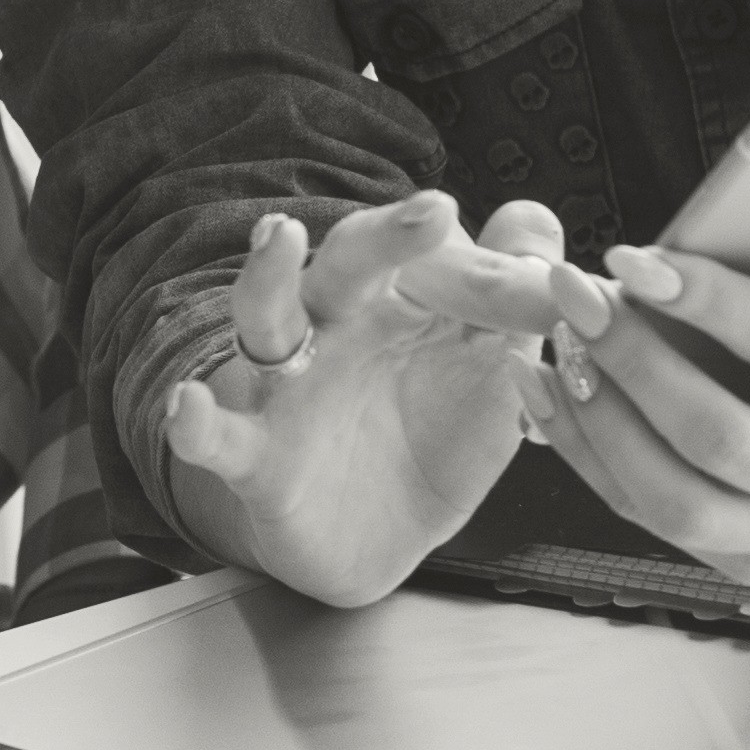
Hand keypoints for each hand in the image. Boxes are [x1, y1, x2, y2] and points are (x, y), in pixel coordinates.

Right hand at [163, 194, 566, 607]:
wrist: (365, 538)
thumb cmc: (424, 436)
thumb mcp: (480, 371)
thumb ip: (509, 298)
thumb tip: (534, 218)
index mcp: (399, 303)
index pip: (444, 266)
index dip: (504, 280)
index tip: (562, 297)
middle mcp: (336, 328)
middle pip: (350, 262)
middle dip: (388, 236)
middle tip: (436, 212)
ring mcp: (288, 387)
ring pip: (268, 320)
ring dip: (268, 278)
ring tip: (278, 237)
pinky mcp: (254, 457)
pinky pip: (219, 436)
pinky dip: (197, 421)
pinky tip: (187, 406)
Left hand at [526, 194, 749, 580]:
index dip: (706, 298)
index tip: (627, 254)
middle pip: (721, 438)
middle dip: (633, 360)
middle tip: (570, 292)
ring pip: (674, 497)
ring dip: (598, 414)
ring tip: (556, 338)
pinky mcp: (746, 561)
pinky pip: (645, 517)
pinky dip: (584, 451)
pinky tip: (541, 384)